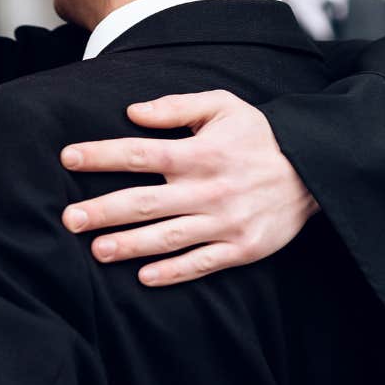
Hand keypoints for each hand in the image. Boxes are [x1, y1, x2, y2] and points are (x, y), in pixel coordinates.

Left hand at [59, 91, 318, 286]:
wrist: (315, 171)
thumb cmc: (260, 137)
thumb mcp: (224, 107)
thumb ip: (177, 106)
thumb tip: (133, 111)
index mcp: (202, 153)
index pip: (141, 154)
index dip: (102, 155)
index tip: (68, 157)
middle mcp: (210, 189)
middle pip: (146, 202)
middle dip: (103, 211)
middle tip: (68, 219)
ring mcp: (226, 222)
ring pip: (168, 237)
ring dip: (130, 245)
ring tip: (97, 250)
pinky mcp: (242, 248)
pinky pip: (202, 263)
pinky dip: (173, 272)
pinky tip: (144, 277)